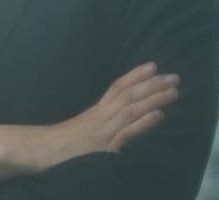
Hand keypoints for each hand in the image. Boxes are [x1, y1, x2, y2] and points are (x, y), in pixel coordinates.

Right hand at [0, 61, 178, 183]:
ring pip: (131, 110)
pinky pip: (127, 132)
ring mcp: (104, 130)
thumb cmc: (64, 144)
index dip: (135, 75)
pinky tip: (159, 114)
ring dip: (154, 98)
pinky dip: (144, 122)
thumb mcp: (84, 127)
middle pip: (128, 96)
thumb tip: (124, 114)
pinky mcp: (107, 146)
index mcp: (96, 111)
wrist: (44, 154)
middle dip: (152, 85)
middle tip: (174, 76)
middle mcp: (101, 116)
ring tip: (173, 90)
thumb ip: (101, 120)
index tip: (153, 65)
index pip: (117, 88)